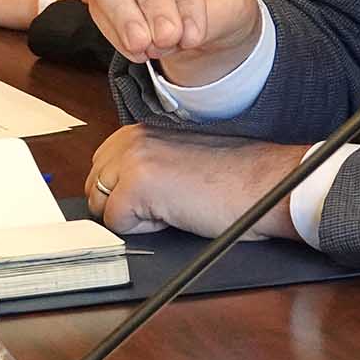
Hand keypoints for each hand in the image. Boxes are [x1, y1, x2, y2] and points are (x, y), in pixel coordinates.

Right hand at [64, 0, 259, 80]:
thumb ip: (210, 16)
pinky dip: (111, 28)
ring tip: (143, 48)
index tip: (193, 34)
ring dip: (121, 13)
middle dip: (150, 2)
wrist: (205, 10)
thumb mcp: (234, 5)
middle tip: (167, 40)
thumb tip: (175, 35)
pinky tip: (135, 49)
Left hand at [84, 124, 302, 240]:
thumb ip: (143, 166)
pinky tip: (176, 212)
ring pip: (103, 207)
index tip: (156, 196)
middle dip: (123, 206)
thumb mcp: (177, 160)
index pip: (101, 171)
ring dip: (134, 217)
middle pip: (95, 189)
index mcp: (140, 130)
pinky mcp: (139, 184)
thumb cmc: (233, 178)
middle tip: (168, 202)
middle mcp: (132, 138)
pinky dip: (145, 229)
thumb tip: (115, 191)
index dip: (126, 195)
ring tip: (173, 205)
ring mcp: (133, 158)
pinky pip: (118, 224)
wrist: (264, 183)